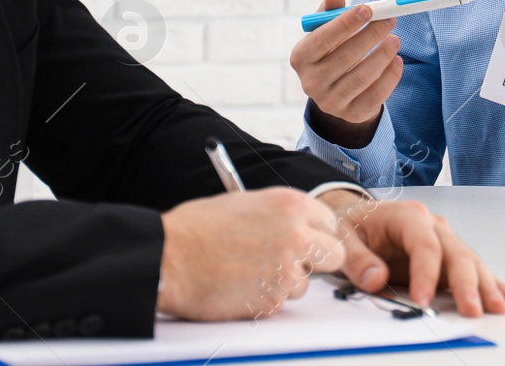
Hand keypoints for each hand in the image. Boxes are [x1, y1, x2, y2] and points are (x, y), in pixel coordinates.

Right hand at [157, 188, 346, 319]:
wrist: (169, 258)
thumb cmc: (197, 229)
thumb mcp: (245, 203)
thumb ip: (279, 215)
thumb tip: (297, 226)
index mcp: (291, 205)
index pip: (330, 223)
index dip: (317, 234)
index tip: (307, 239)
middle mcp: (297, 235)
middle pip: (335, 255)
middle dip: (317, 261)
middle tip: (292, 261)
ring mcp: (287, 270)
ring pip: (306, 283)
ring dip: (285, 281)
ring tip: (250, 270)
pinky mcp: (273, 300)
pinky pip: (280, 301)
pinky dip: (264, 297)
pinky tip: (240, 284)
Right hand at [290, 0, 401, 148]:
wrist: (335, 91)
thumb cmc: (331, 51)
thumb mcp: (325, 31)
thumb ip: (330, 12)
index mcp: (301, 57)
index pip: (321, 39)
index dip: (345, 23)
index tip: (368, 9)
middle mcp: (311, 82)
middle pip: (345, 57)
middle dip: (371, 36)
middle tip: (389, 21)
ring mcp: (330, 102)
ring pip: (362, 77)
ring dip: (383, 55)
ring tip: (395, 40)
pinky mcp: (351, 114)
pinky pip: (375, 95)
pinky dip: (390, 76)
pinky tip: (397, 61)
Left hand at [319, 191, 504, 316]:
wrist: (359, 217)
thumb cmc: (354, 225)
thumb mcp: (343, 237)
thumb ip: (358, 259)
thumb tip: (378, 279)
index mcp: (408, 216)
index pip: (424, 245)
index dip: (426, 274)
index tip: (422, 302)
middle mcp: (433, 225)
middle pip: (456, 253)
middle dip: (466, 283)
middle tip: (472, 309)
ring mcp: (444, 239)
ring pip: (469, 261)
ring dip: (485, 285)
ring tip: (497, 306)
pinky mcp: (448, 256)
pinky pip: (472, 268)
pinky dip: (490, 282)